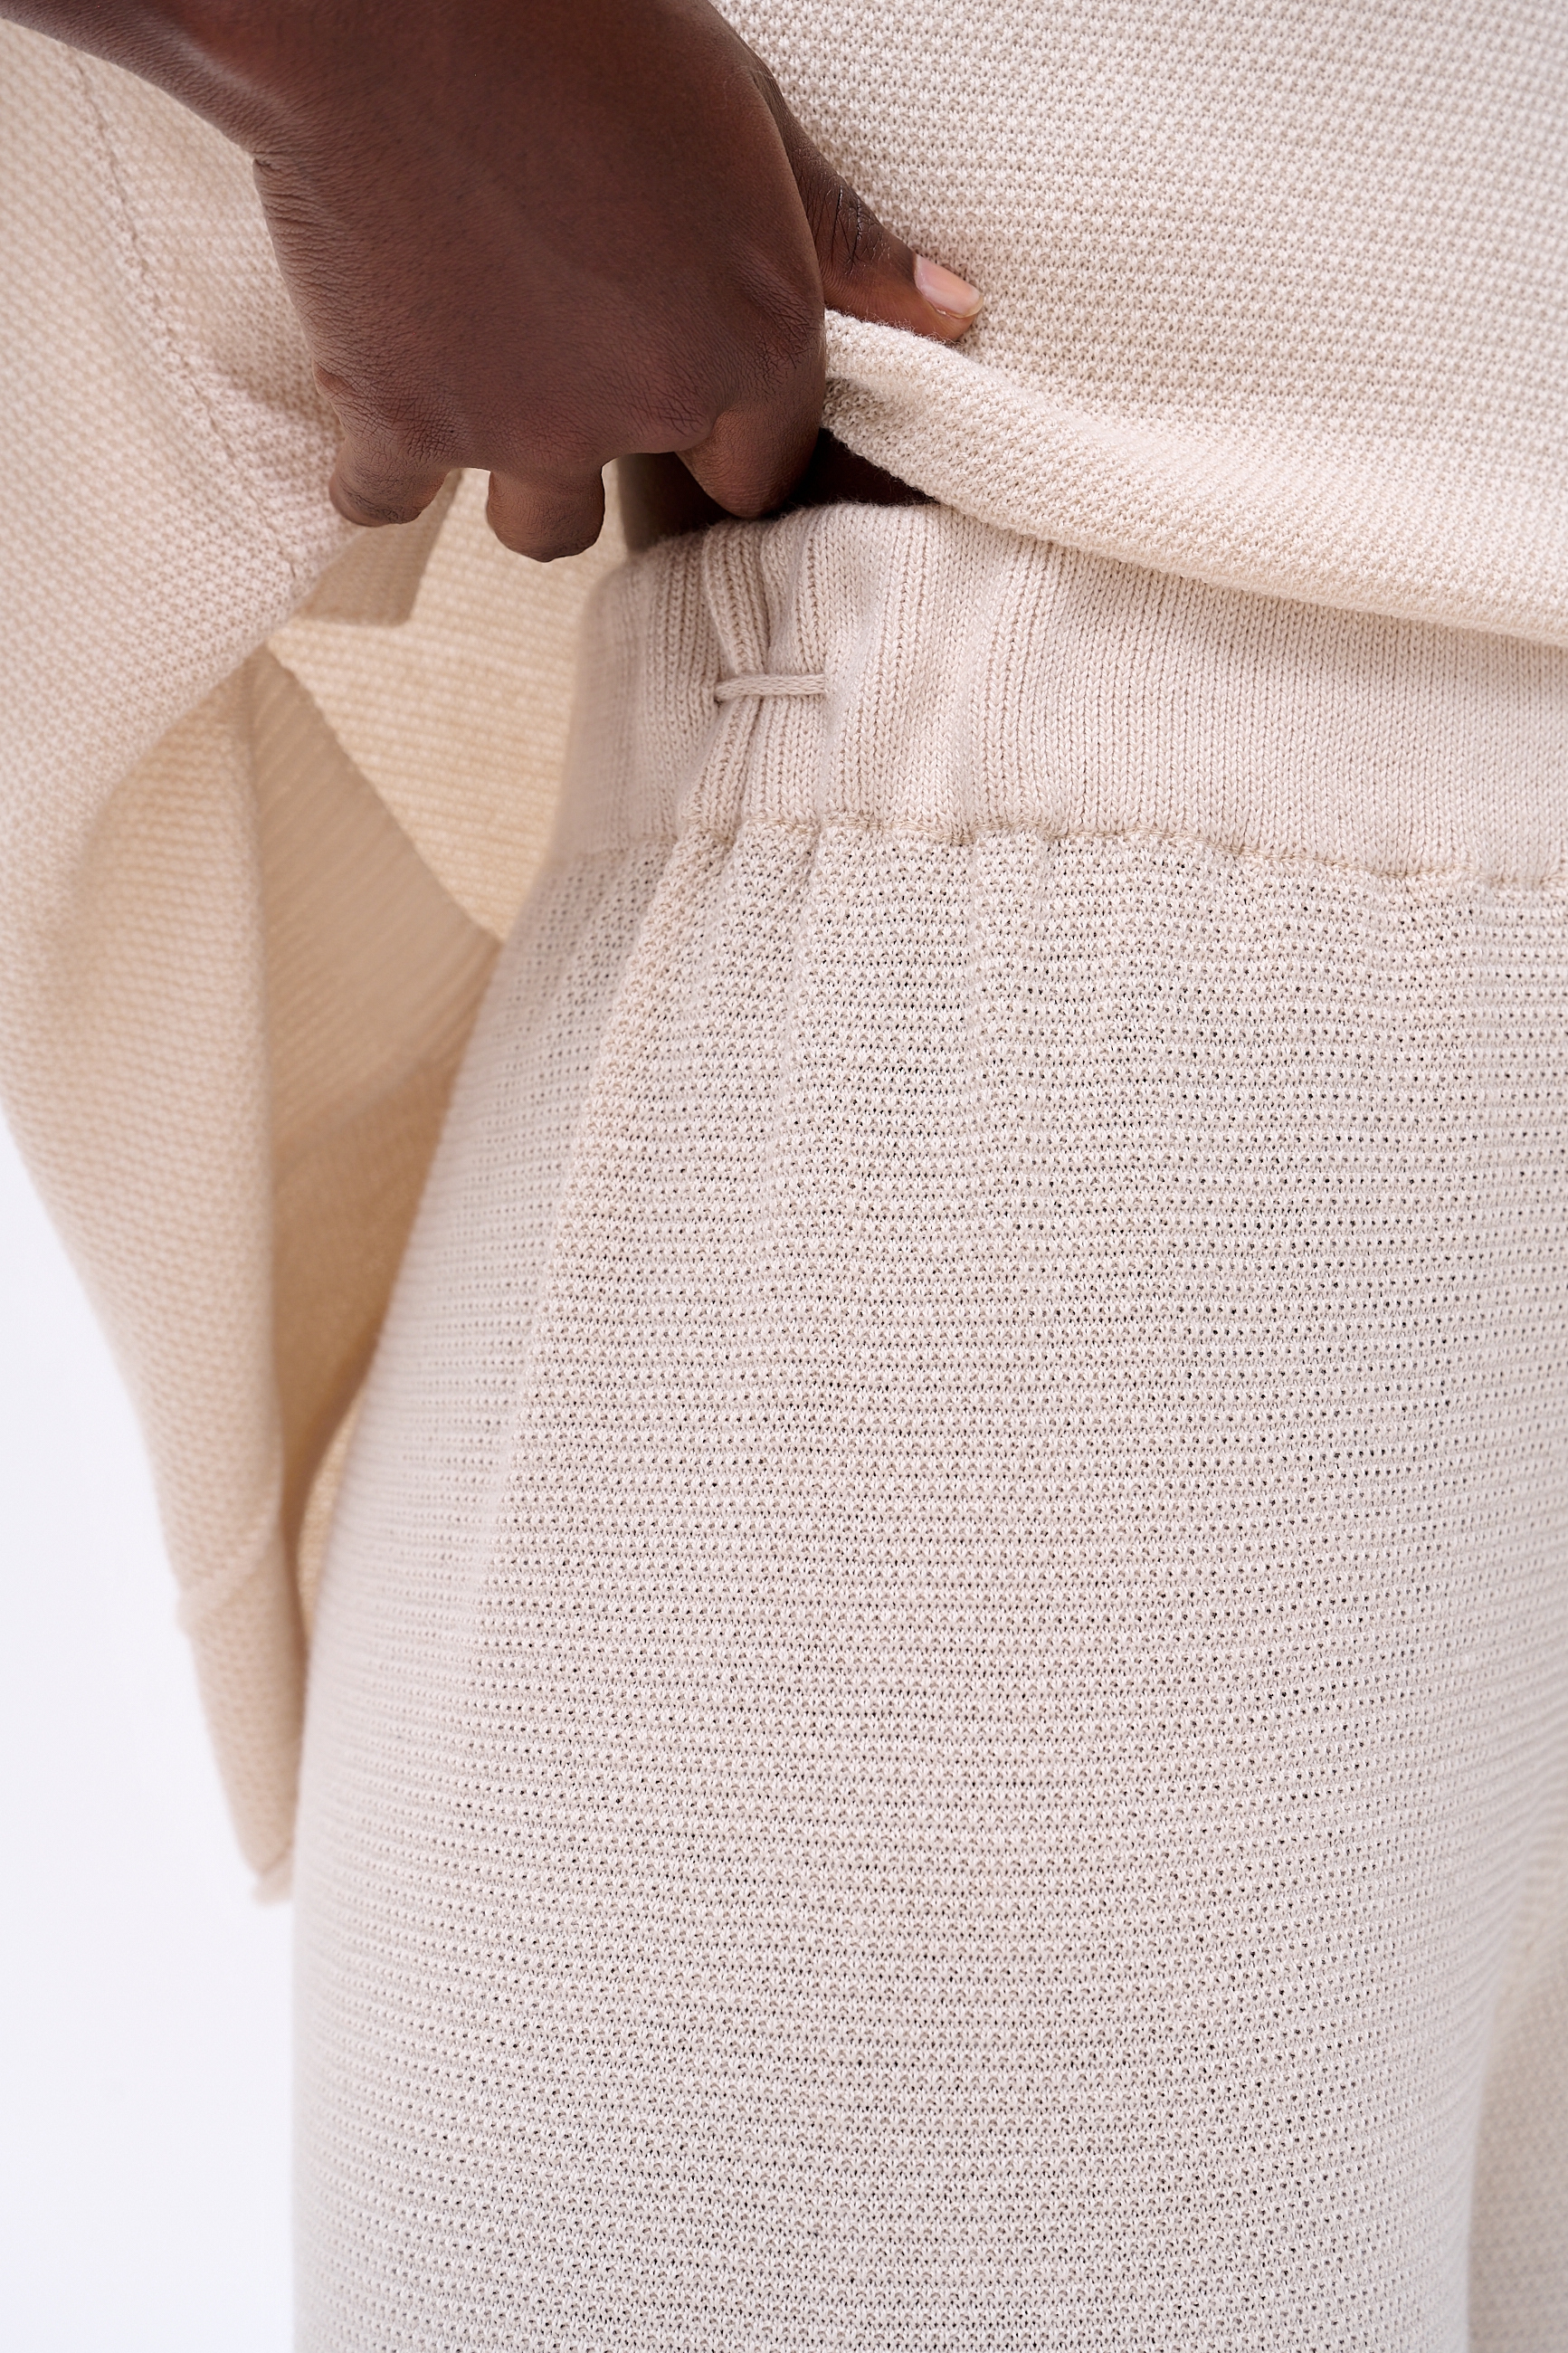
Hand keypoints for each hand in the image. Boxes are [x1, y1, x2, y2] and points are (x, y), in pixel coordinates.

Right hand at [15, 0, 981, 557]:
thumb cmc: (579, 17)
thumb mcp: (741, 104)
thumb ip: (836, 230)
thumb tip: (947, 310)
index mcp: (753, 335)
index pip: (762, 464)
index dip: (722, 426)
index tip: (673, 365)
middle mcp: (651, 404)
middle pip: (648, 502)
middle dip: (622, 444)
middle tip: (573, 346)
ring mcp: (523, 429)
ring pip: (537, 526)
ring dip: (521, 475)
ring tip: (488, 373)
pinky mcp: (404, 426)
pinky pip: (385, 499)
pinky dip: (380, 460)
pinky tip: (381, 392)